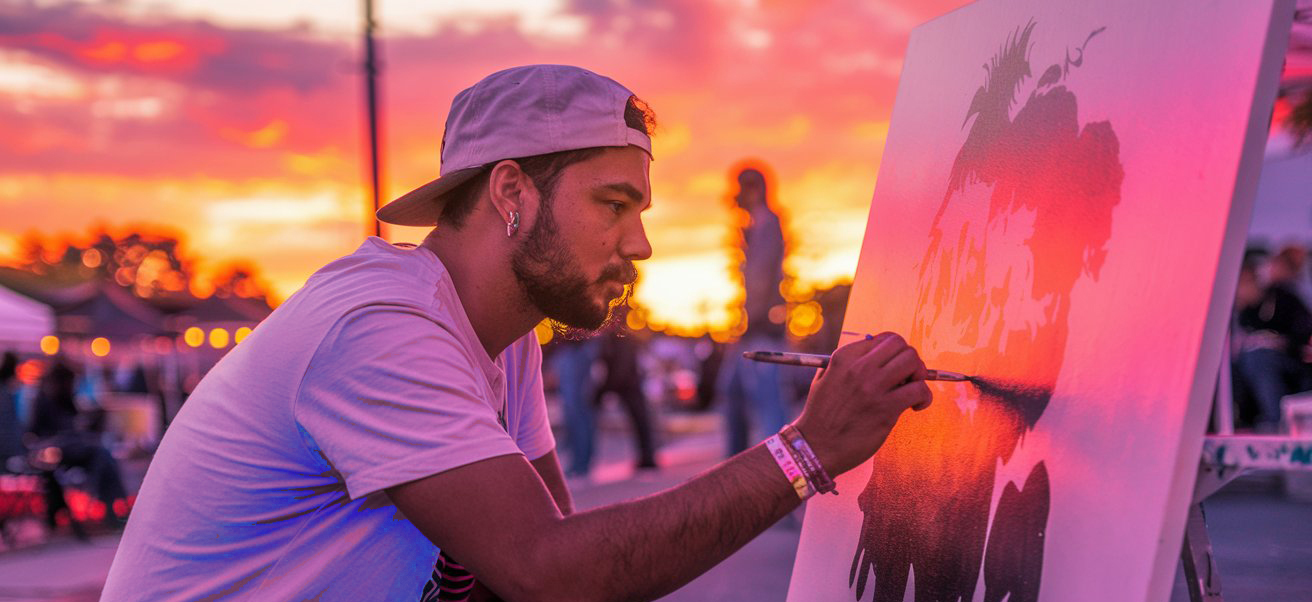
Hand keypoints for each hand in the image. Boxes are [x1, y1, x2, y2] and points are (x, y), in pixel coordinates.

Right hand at [793, 333, 930, 475]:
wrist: (816, 447)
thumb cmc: (821, 415)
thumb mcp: (825, 378)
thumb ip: (846, 362)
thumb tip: (873, 348)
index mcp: (844, 357)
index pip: (884, 339)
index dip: (896, 352)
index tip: (895, 367)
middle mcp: (859, 368)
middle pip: (901, 346)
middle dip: (911, 360)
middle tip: (909, 377)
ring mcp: (873, 387)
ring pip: (913, 363)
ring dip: (920, 376)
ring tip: (912, 390)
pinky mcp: (886, 408)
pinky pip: (918, 390)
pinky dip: (924, 397)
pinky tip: (916, 406)